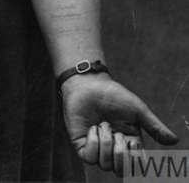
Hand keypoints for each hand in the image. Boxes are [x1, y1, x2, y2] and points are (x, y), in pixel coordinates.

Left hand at [61, 74, 177, 176]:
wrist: (90, 84)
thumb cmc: (114, 95)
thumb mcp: (137, 110)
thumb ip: (154, 126)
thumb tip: (174, 140)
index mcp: (130, 144)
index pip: (135, 166)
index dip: (135, 159)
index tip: (132, 141)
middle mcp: (114, 150)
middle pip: (121, 171)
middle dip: (120, 154)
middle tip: (117, 134)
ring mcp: (98, 148)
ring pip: (105, 165)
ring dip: (106, 143)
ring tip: (103, 125)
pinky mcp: (82, 145)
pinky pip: (89, 157)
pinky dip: (93, 142)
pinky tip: (93, 128)